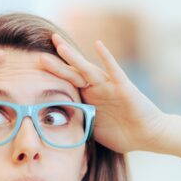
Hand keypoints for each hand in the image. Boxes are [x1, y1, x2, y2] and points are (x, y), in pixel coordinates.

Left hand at [40, 33, 170, 153]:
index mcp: (88, 99)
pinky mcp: (124, 87)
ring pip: (87, 69)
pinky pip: (114, 70)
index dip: (51, 79)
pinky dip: (106, 57)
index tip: (31, 72)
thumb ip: (77, 126)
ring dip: (73, 57)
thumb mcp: (92, 131)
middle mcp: (97, 89)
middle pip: (72, 74)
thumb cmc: (122, 134)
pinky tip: (97, 45)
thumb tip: (54, 135)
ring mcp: (109, 86)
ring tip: (59, 45)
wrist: (148, 136)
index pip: (66, 86)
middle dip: (56, 63)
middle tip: (38, 53)